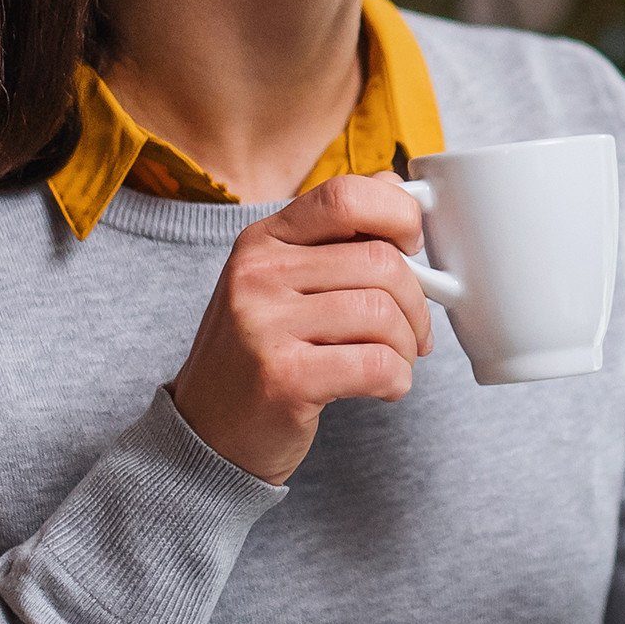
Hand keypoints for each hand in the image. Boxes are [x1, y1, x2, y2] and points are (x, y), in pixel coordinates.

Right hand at [170, 173, 433, 481]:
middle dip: (417, 302)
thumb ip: (335, 238)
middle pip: (380, 261)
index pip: (345, 196)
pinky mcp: (283, 378)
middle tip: (416, 332)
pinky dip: (398, 379)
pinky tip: (385, 387)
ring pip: (383, 313)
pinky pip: (377, 364)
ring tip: (396, 361)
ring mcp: (264, 325)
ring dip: (408, 346)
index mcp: (263, 240)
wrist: (207, 433)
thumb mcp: (283, 282)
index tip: (413, 247)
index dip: (399, 214)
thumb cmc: (264, 351)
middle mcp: (257, 274)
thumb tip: (401, 190)